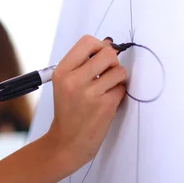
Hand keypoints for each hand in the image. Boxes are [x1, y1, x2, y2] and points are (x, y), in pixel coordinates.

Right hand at [46, 35, 126, 172]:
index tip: (99, 56)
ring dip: (116, 79)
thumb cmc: (69, 110)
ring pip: (119, 70)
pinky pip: (122, 88)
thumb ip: (83, 63)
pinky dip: (117, 93)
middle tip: (105, 73)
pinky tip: (106, 101)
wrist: (67, 140)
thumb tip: (107, 43)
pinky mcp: (105, 105)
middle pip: (108, 53)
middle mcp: (74, 80)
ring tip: (105, 89)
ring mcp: (90, 93)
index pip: (87, 42)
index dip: (99, 46)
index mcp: (62, 71)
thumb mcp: (65, 82)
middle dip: (112, 62)